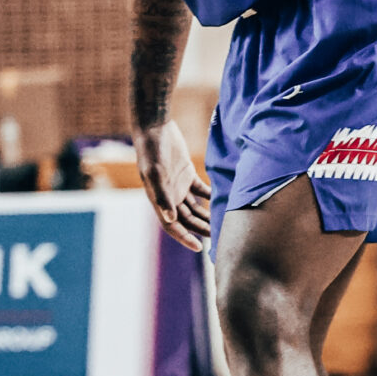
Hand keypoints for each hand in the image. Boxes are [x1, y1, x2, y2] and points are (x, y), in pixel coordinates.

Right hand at [132, 119, 212, 251]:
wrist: (154, 128)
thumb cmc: (152, 149)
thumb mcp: (156, 172)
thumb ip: (163, 195)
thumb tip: (170, 218)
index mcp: (159, 199)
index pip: (172, 225)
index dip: (185, 238)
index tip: (200, 248)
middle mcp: (169, 196)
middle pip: (187, 220)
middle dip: (202, 230)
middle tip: (221, 238)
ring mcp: (178, 186)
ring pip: (195, 208)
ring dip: (208, 217)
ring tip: (224, 224)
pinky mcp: (187, 175)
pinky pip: (201, 192)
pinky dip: (211, 197)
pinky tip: (224, 201)